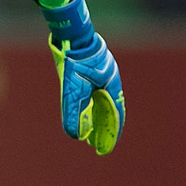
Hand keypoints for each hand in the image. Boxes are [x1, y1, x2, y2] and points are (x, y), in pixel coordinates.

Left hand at [42, 0, 124, 154]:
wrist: (71, 35)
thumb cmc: (74, 61)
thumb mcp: (72, 88)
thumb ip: (73, 111)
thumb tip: (75, 135)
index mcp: (111, 87)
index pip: (114, 118)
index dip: (109, 135)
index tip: (102, 150)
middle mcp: (110, 84)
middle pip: (109, 114)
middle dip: (103, 131)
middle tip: (96, 147)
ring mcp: (103, 79)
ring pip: (102, 106)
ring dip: (97, 121)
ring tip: (89, 136)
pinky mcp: (94, 76)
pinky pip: (96, 97)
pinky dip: (92, 109)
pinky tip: (85, 115)